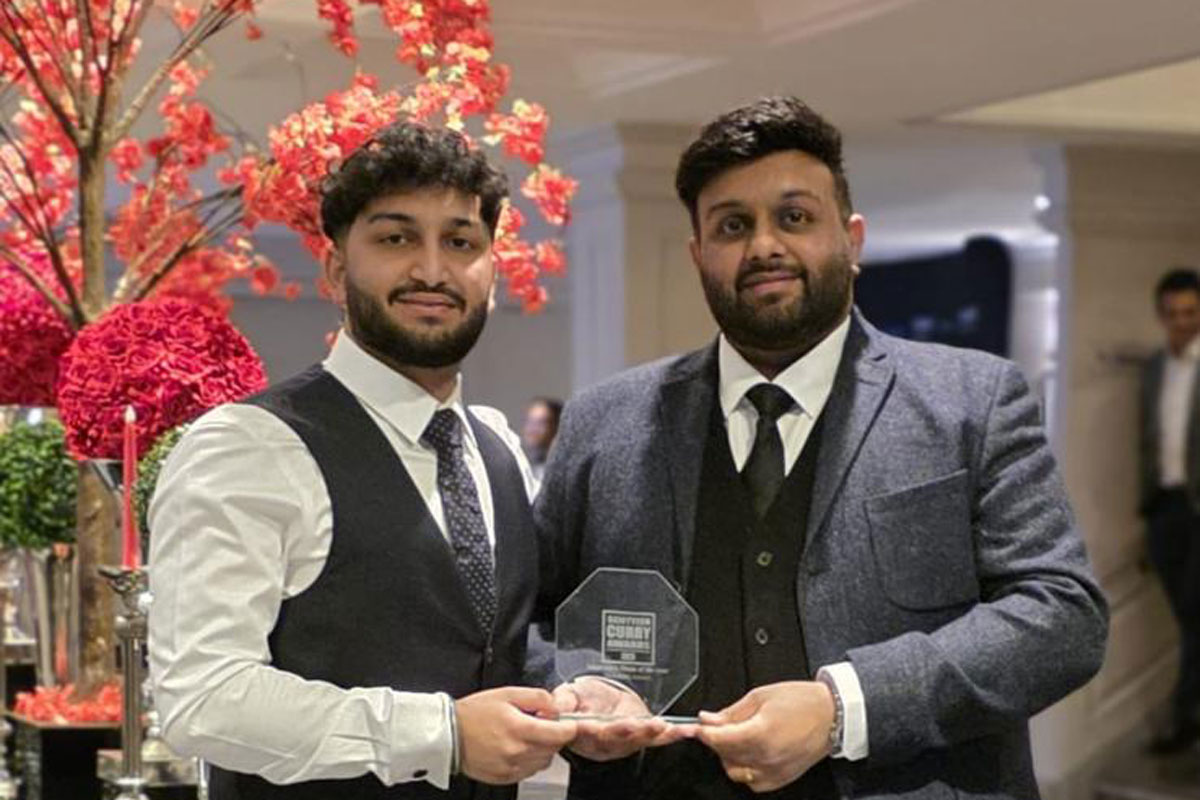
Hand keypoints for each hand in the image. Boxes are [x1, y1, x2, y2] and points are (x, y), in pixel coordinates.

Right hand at [455, 687, 576, 784]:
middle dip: (554, 735)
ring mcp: (511, 767)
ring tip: (525, 735)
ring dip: (543, 748)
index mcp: (519, 729)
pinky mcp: (505, 778)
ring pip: (544, 761)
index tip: (569, 722)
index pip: (560, 734)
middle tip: (540, 723)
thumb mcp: (508, 693)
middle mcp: (517, 752)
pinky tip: (517, 747)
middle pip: (554, 748)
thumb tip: (556, 707)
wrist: (449, 734)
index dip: (569, 727)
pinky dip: (530, 760)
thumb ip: (537, 697)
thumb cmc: (474, 713)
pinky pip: (530, 771)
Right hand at [553, 677, 693, 761]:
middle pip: (614, 737)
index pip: (586, 730)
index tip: (598, 723)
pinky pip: (656, 739)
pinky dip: (671, 735)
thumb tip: (556, 707)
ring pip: (637, 740)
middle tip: (635, 724)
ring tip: (661, 725)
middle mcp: (604, 740)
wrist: (598, 703)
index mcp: (583, 730)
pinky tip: (682, 730)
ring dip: (650, 733)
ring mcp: (624, 741)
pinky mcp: (641, 737)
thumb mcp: (567, 694)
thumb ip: (563, 700)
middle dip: (626, 731)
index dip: (592, 728)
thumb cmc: (582, 699)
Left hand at [695, 681, 833, 793]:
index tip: (693, 727)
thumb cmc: (802, 702)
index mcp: (761, 733)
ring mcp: (774, 771)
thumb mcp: (762, 696)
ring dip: (728, 755)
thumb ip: (732, 711)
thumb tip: (708, 718)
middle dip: (715, 739)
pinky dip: (744, 769)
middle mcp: (766, 757)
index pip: (719, 739)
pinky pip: (750, 781)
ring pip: (734, 770)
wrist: (832, 716)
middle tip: (717, 725)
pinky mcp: (780, 780)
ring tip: (737, 737)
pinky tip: (750, 753)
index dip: (702, 732)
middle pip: (723, 754)